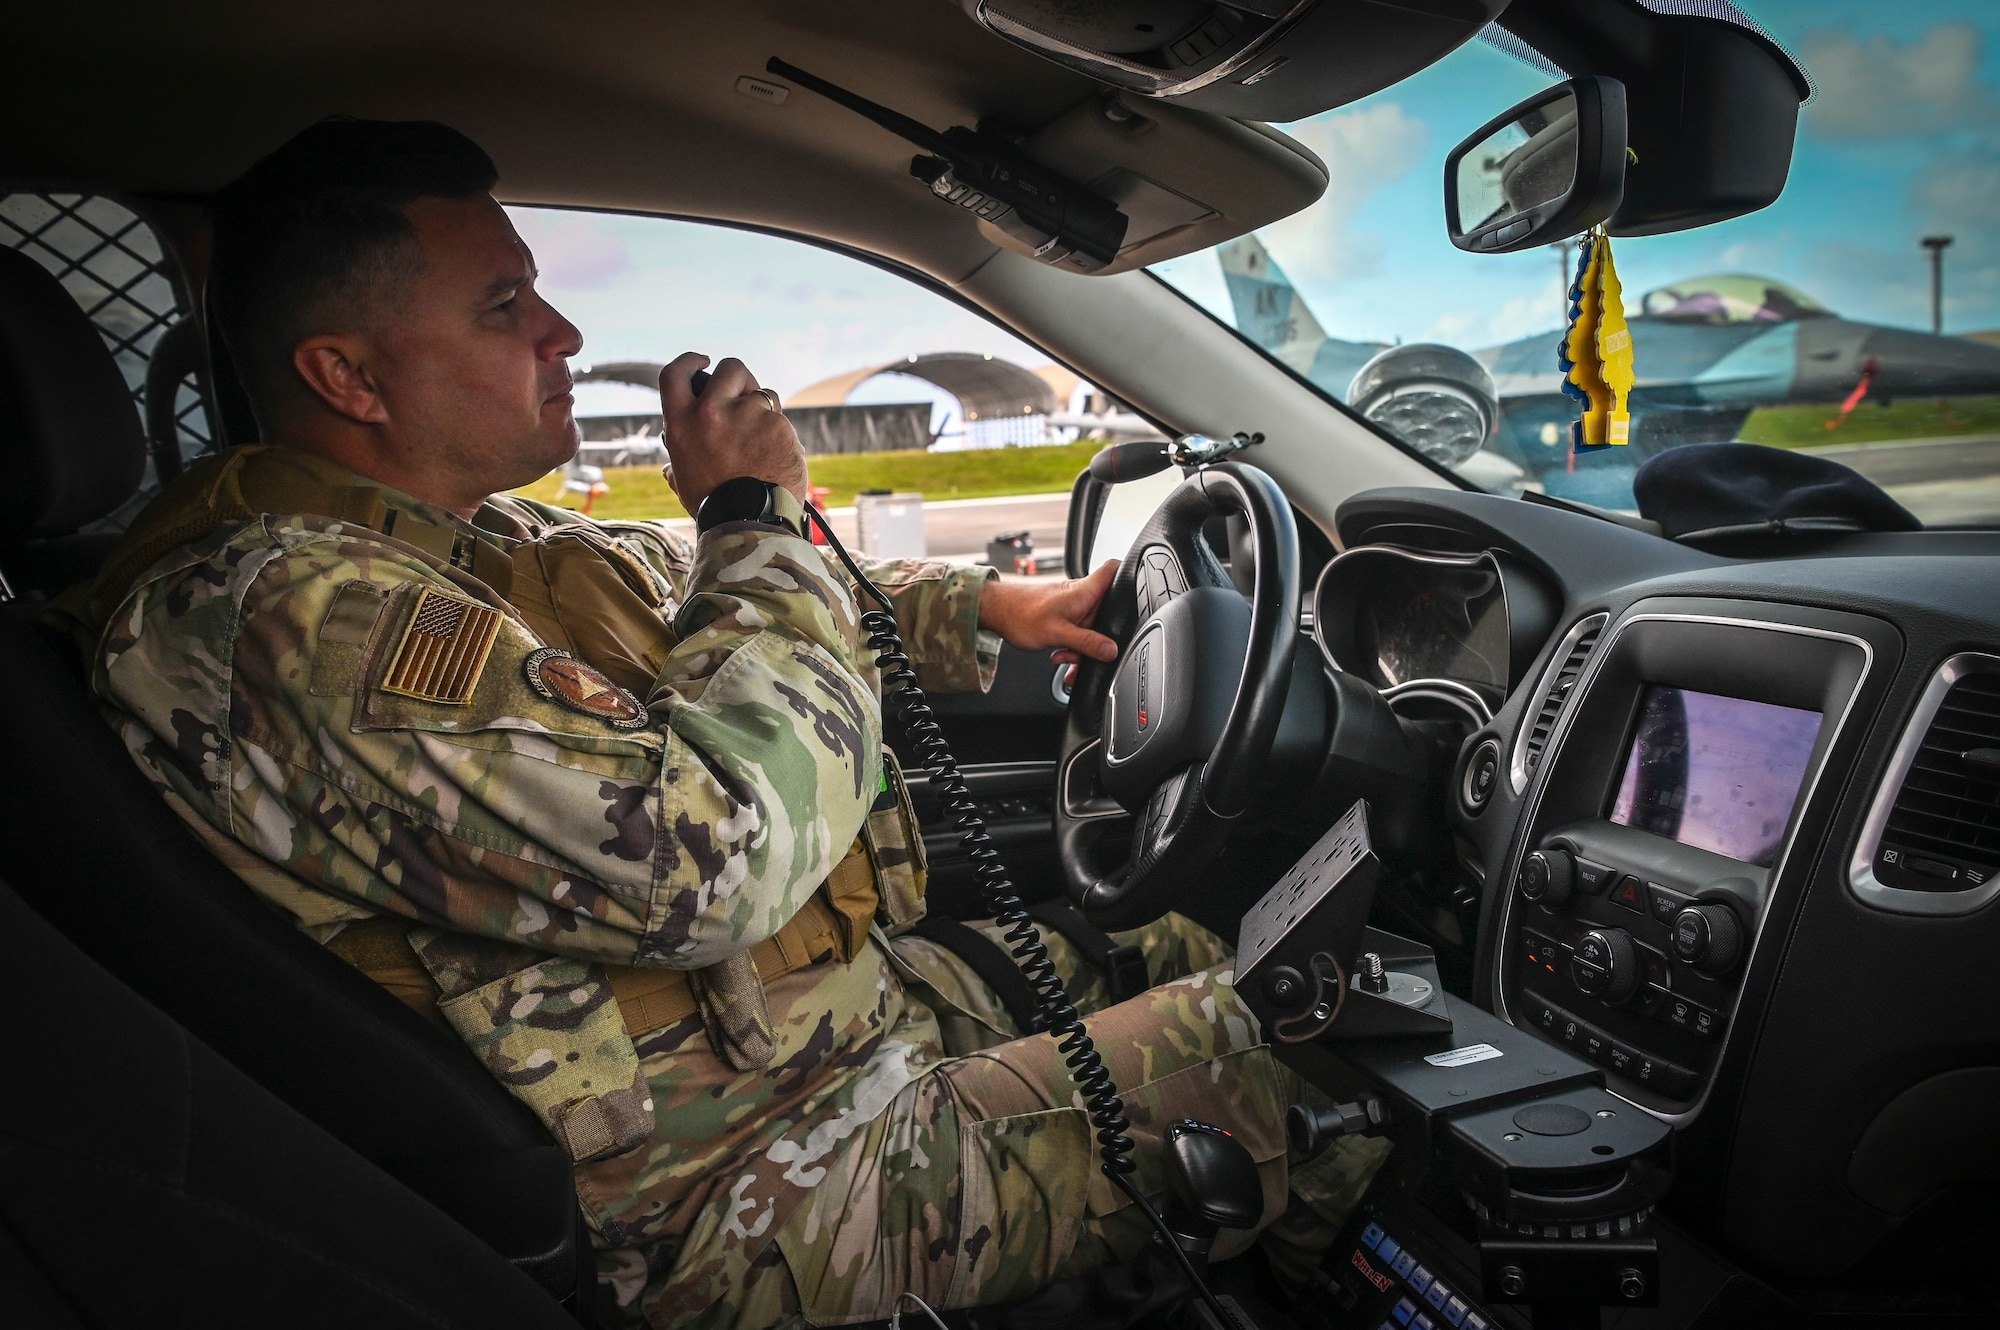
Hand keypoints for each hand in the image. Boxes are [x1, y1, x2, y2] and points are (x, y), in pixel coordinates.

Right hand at [658, 353, 808, 512]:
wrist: (750, 521)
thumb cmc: (714, 506)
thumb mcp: (684, 481)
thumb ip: (678, 464)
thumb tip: (671, 467)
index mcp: (682, 423)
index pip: (675, 374)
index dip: (689, 361)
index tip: (701, 359)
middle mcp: (711, 412)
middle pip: (730, 368)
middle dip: (739, 377)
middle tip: (743, 394)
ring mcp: (748, 415)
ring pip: (763, 394)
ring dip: (764, 409)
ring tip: (761, 442)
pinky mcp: (777, 424)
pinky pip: (781, 420)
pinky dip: (780, 435)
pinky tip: (775, 458)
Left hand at [978, 559, 1119, 667]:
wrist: (995, 612)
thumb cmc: (1021, 614)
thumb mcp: (1058, 634)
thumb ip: (1087, 643)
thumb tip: (1111, 650)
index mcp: (1085, 592)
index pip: (1115, 569)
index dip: (1130, 573)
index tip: (1139, 589)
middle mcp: (1081, 595)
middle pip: (1105, 613)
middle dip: (1097, 637)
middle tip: (1081, 652)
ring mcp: (1072, 605)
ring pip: (1090, 627)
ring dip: (1080, 647)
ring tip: (1062, 656)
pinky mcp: (1063, 615)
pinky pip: (1076, 631)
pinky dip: (1071, 646)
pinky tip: (1059, 655)